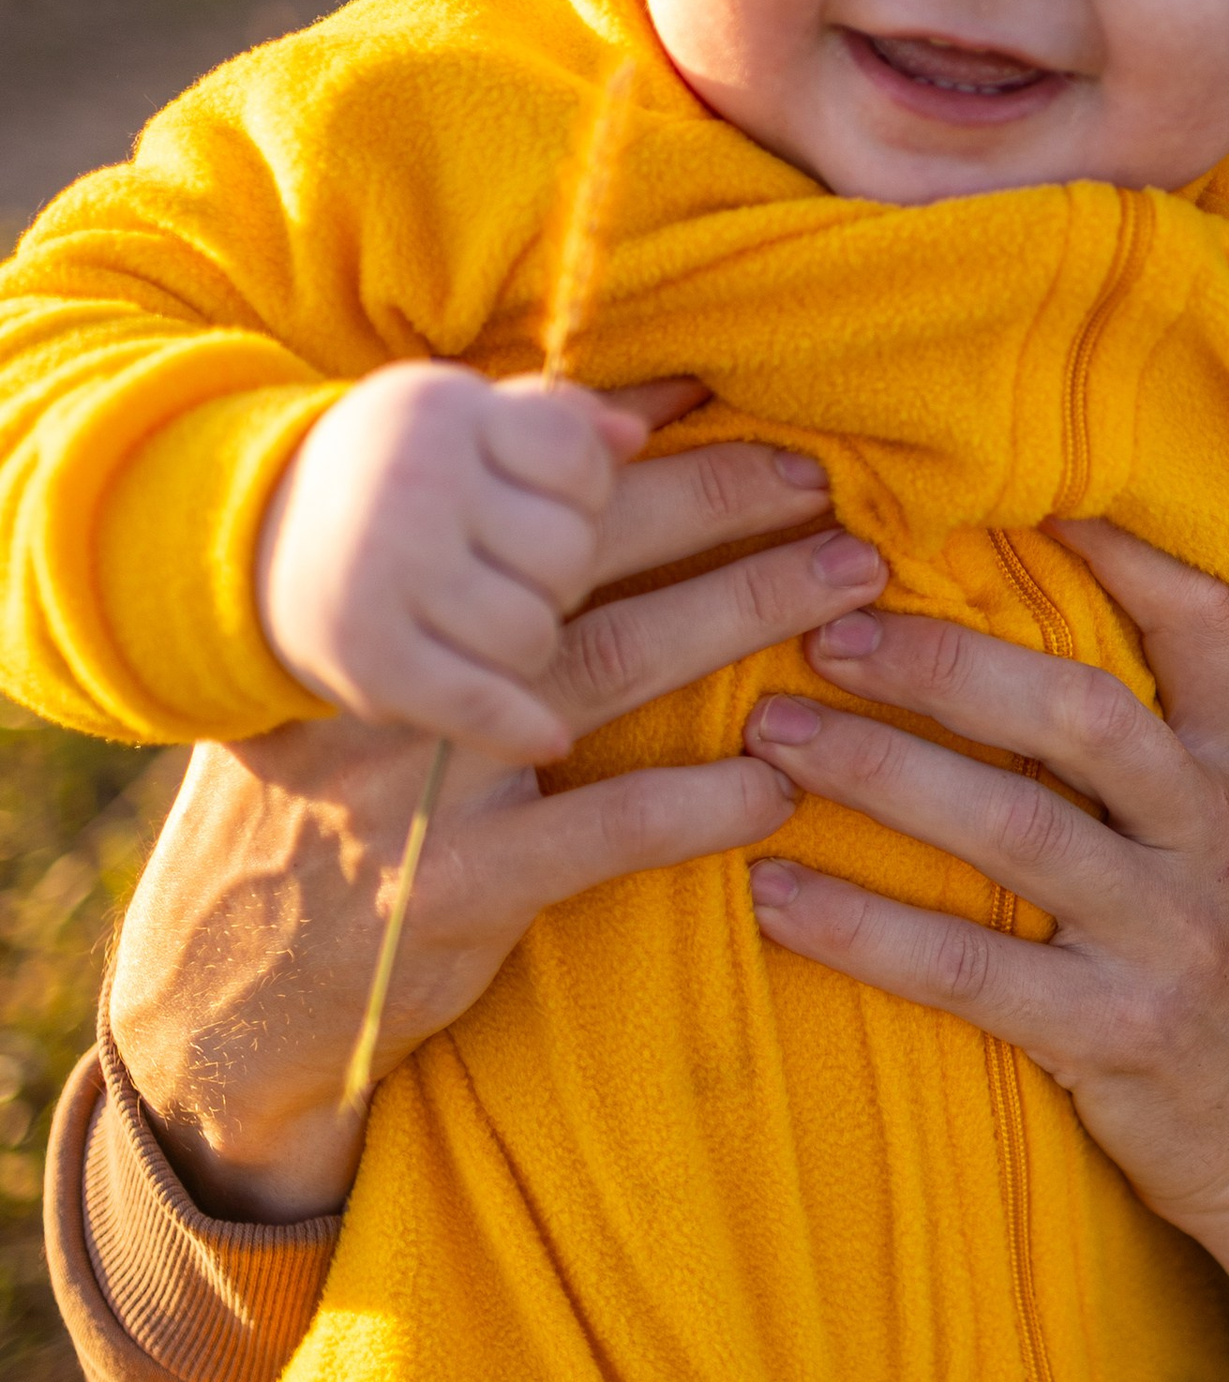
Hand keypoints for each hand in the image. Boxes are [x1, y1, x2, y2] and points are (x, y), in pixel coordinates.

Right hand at [113, 391, 884, 1221]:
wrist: (226, 983)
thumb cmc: (328, 803)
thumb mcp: (365, 677)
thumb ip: (459, 573)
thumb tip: (598, 438)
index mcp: (385, 598)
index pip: (518, 493)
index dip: (630, 438)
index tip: (732, 398)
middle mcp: (404, 664)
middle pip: (585, 553)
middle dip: (719, 503)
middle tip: (830, 484)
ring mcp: (428, 774)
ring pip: (614, 661)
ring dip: (745, 611)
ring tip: (850, 584)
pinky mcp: (456, 884)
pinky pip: (603, 828)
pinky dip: (699, 802)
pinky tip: (777, 787)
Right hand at [258, 363, 641, 758]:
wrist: (252, 547)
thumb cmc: (400, 475)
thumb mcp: (464, 424)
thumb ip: (556, 422)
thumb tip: (633, 435)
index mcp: (442, 412)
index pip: (578, 460)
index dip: (589, 494)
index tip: (562, 505)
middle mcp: (411, 483)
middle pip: (568, 552)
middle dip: (565, 574)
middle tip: (529, 578)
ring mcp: (384, 575)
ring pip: (535, 633)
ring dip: (535, 643)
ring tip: (503, 630)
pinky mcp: (365, 661)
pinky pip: (479, 702)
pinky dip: (520, 727)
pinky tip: (550, 738)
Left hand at [740, 521, 1228, 1305]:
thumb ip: (1155, 740)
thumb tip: (1013, 619)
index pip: (1199, 622)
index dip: (1111, 544)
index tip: (1000, 488)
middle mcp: (1210, 836)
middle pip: (1080, 713)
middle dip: (946, 660)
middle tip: (824, 625)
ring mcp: (1167, 936)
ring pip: (1013, 829)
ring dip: (879, 772)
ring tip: (769, 736)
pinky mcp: (1114, 1036)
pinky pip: (969, 969)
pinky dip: (862, 927)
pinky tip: (774, 898)